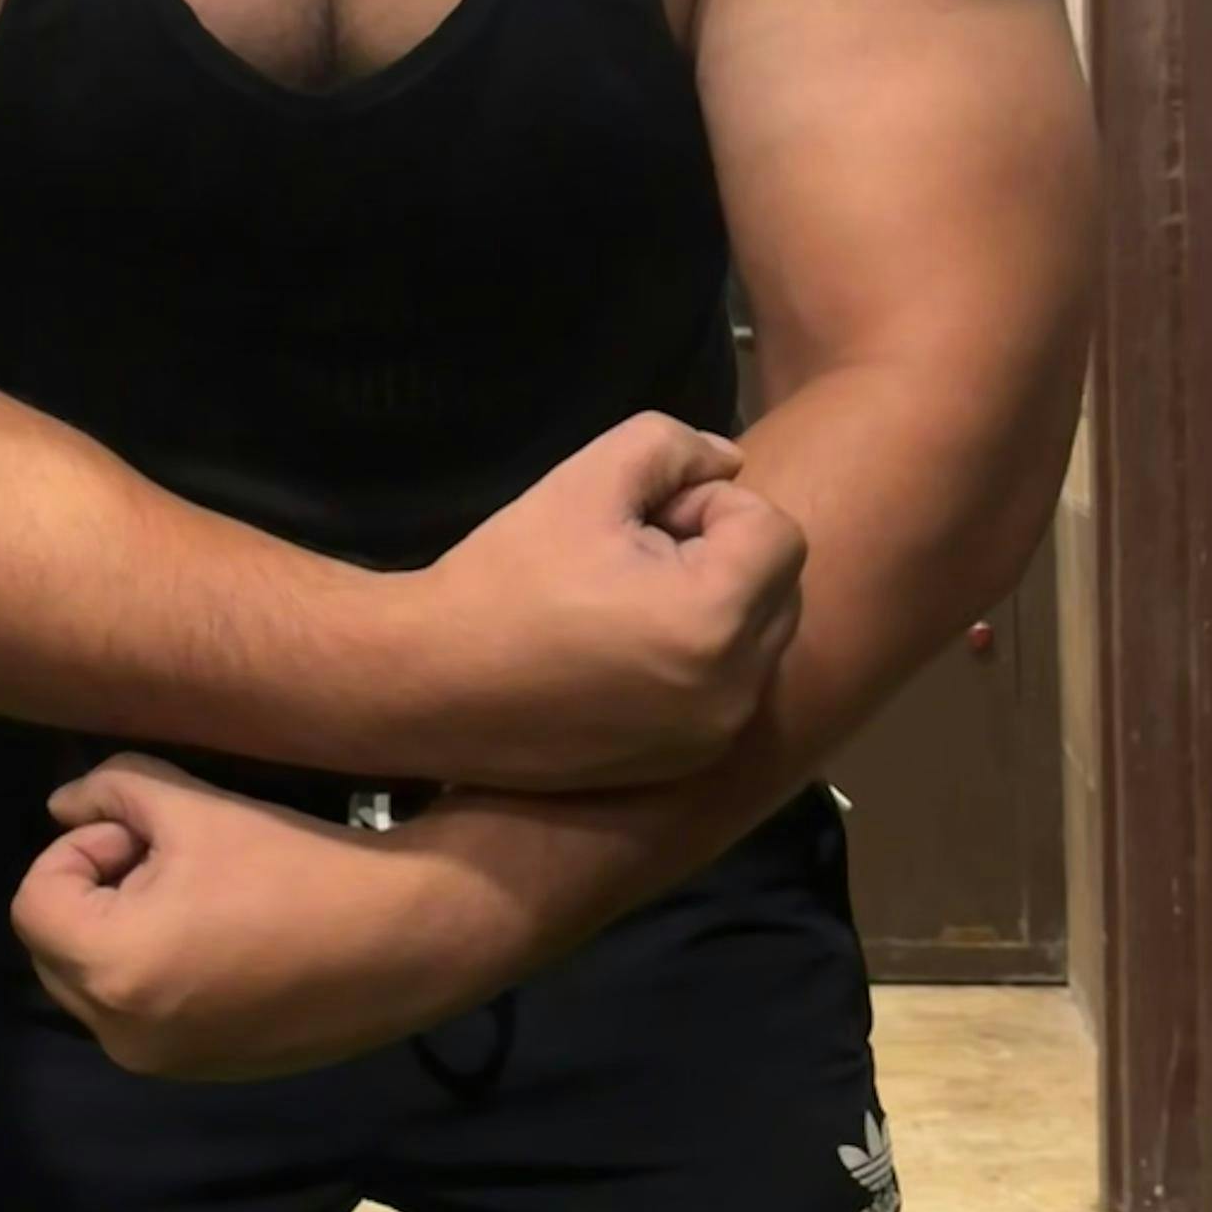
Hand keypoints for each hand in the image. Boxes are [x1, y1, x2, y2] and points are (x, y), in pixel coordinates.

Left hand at [11, 757, 501, 1080]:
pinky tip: (224, 942)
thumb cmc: (294, 862)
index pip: (34, 903)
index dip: (78, 852)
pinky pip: (142, 1020)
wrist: (404, 937)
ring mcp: (165, 1066)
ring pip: (94, 988)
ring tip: (196, 900)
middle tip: (164, 862)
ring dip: (119, 937)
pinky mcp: (204, 1075)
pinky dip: (155, 978)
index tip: (145, 836)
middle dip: (91, 898)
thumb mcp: (191, 804)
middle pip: (52, 951)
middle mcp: (124, 1034)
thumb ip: (108, 792)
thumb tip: (58, 810)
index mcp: (113, 968)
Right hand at [395, 412, 805, 787]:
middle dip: (723, 557)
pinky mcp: (686, 764)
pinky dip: (699, 663)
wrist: (430, 685)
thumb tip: (731, 463)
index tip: (637, 524)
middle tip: (634, 558)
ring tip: (628, 606)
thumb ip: (674, 447)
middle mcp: (733, 691)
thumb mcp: (585, 479)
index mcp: (715, 620)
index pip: (776, 531)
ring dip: (717, 608)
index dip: (707, 507)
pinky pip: (729, 691)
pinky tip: (624, 656)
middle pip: (781, 587)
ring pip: (759, 640)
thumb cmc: (505, 577)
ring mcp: (713, 738)